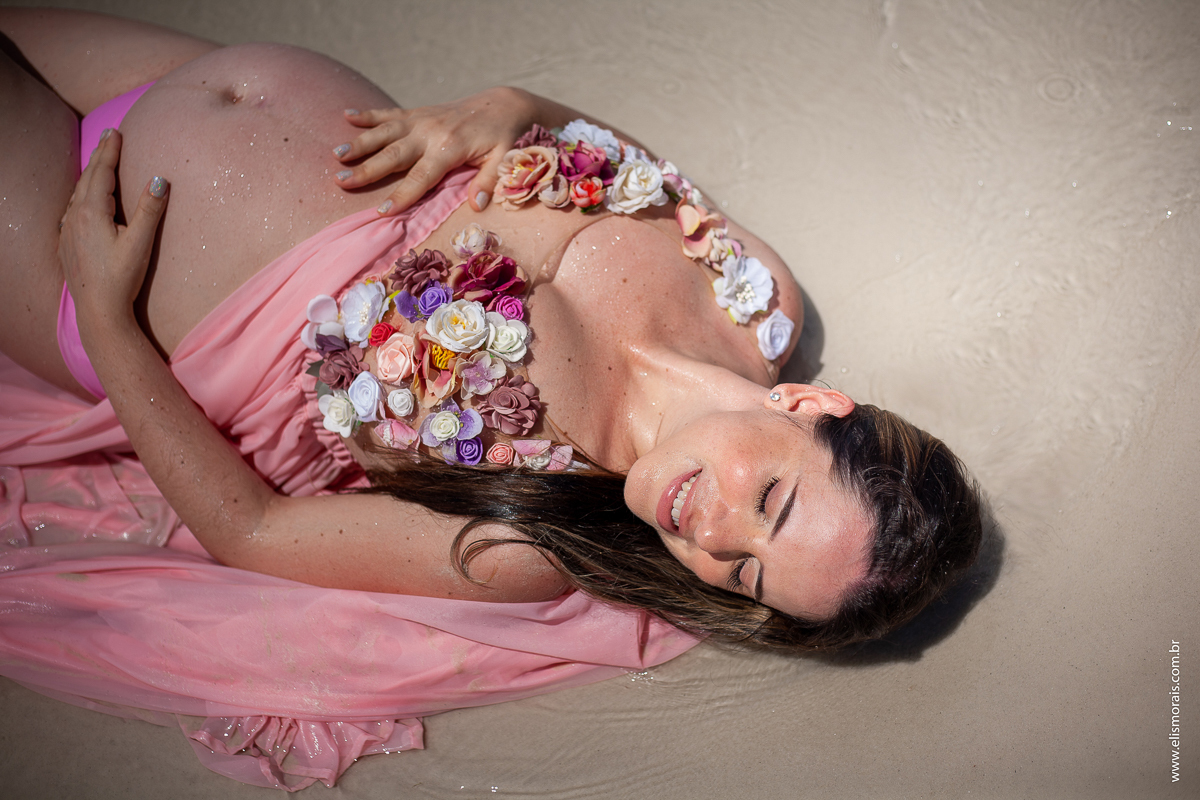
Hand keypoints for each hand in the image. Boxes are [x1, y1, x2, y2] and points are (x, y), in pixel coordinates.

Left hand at [58, 128, 167, 324]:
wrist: (98, 310)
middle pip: (88, 178)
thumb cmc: (121, 278)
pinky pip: (72, 209)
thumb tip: (159, 179)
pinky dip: (82, 194)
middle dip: (99, 156)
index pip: (102, 172)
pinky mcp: (67, 243)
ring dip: (90, 175)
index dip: (110, 151)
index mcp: (91, 212)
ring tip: (99, 162)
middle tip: (108, 137)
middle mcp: (74, 216)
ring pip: (78, 193)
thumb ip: (149, 209)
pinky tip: (86, 199)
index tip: (116, 132)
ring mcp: (67, 230)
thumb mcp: (140, 243)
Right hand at [332, 86, 540, 214]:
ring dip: (360, 142)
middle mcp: (430, 132)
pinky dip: (368, 115)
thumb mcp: (505, 159)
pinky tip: (346, 116)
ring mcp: (422, 120)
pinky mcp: (419, 112)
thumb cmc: (506, 136)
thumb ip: (490, 180)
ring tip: (337, 154)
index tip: (381, 210)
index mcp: (450, 149)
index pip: (421, 177)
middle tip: (341, 182)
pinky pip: (390, 113)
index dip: (401, 195)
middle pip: (393, 154)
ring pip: (385, 132)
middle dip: (367, 169)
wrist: (504, 104)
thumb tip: (478, 206)